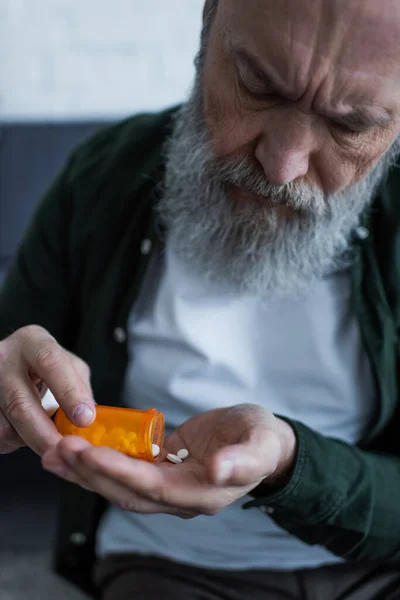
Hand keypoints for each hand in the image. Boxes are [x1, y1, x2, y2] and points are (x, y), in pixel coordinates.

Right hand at [0, 325, 95, 454]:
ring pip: (6, 426)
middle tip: (65, 451)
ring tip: (43, 434)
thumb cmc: (44, 367)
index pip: (50, 362)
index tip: (85, 418)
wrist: (9, 366)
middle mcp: (3, 358)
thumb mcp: (68, 366)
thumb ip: (80, 389)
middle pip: (20, 403)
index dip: (69, 392)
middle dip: (45, 434)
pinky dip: (14, 442)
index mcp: (32, 341)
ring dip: (29, 440)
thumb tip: (90, 422)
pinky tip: (23, 431)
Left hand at [42, 404, 296, 517]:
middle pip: (127, 492)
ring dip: (86, 471)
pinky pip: (126, 469)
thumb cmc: (263, 439)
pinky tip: (77, 448)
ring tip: (54, 453)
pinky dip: (100, 461)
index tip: (89, 453)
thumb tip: (217, 471)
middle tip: (58, 449)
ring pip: (120, 485)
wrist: (262, 442)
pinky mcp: (161, 468)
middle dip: (91, 473)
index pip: (153, 488)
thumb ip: (242, 460)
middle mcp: (179, 498)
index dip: (120, 472)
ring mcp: (168, 485)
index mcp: (201, 494)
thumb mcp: (260, 443)